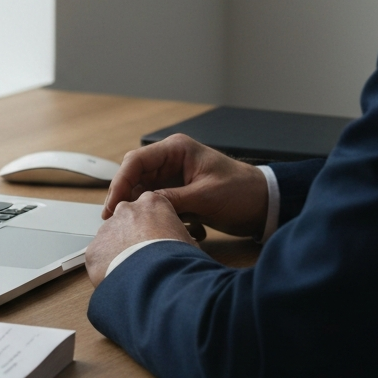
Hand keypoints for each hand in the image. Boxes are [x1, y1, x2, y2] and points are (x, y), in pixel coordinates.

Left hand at [85, 190, 194, 284]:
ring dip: (118, 252)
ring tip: (132, 272)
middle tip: (144, 257)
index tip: (157, 240)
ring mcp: (107, 229)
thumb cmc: (176, 259)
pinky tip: (119, 280)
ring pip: (111, 239)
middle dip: (133, 236)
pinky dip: (106, 268)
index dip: (154, 225)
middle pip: (127, 220)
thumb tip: (182, 245)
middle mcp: (126, 210)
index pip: (150, 208)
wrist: (156, 279)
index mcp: (152, 203)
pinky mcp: (94, 249)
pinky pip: (99, 258)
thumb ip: (179, 236)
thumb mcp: (188, 242)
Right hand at [103, 134, 268, 238]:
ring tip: (135, 227)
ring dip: (140, 209)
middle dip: (125, 198)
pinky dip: (155, 215)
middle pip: (135, 177)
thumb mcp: (205, 196)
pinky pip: (155, 203)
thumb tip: (142, 207)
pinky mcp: (177, 194)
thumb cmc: (241, 192)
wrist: (264, 205)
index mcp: (176, 150)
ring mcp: (173, 178)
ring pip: (143, 192)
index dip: (121, 182)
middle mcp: (171, 161)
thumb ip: (172, 200)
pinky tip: (159, 227)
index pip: (136, 161)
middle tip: (114, 220)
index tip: (113, 204)